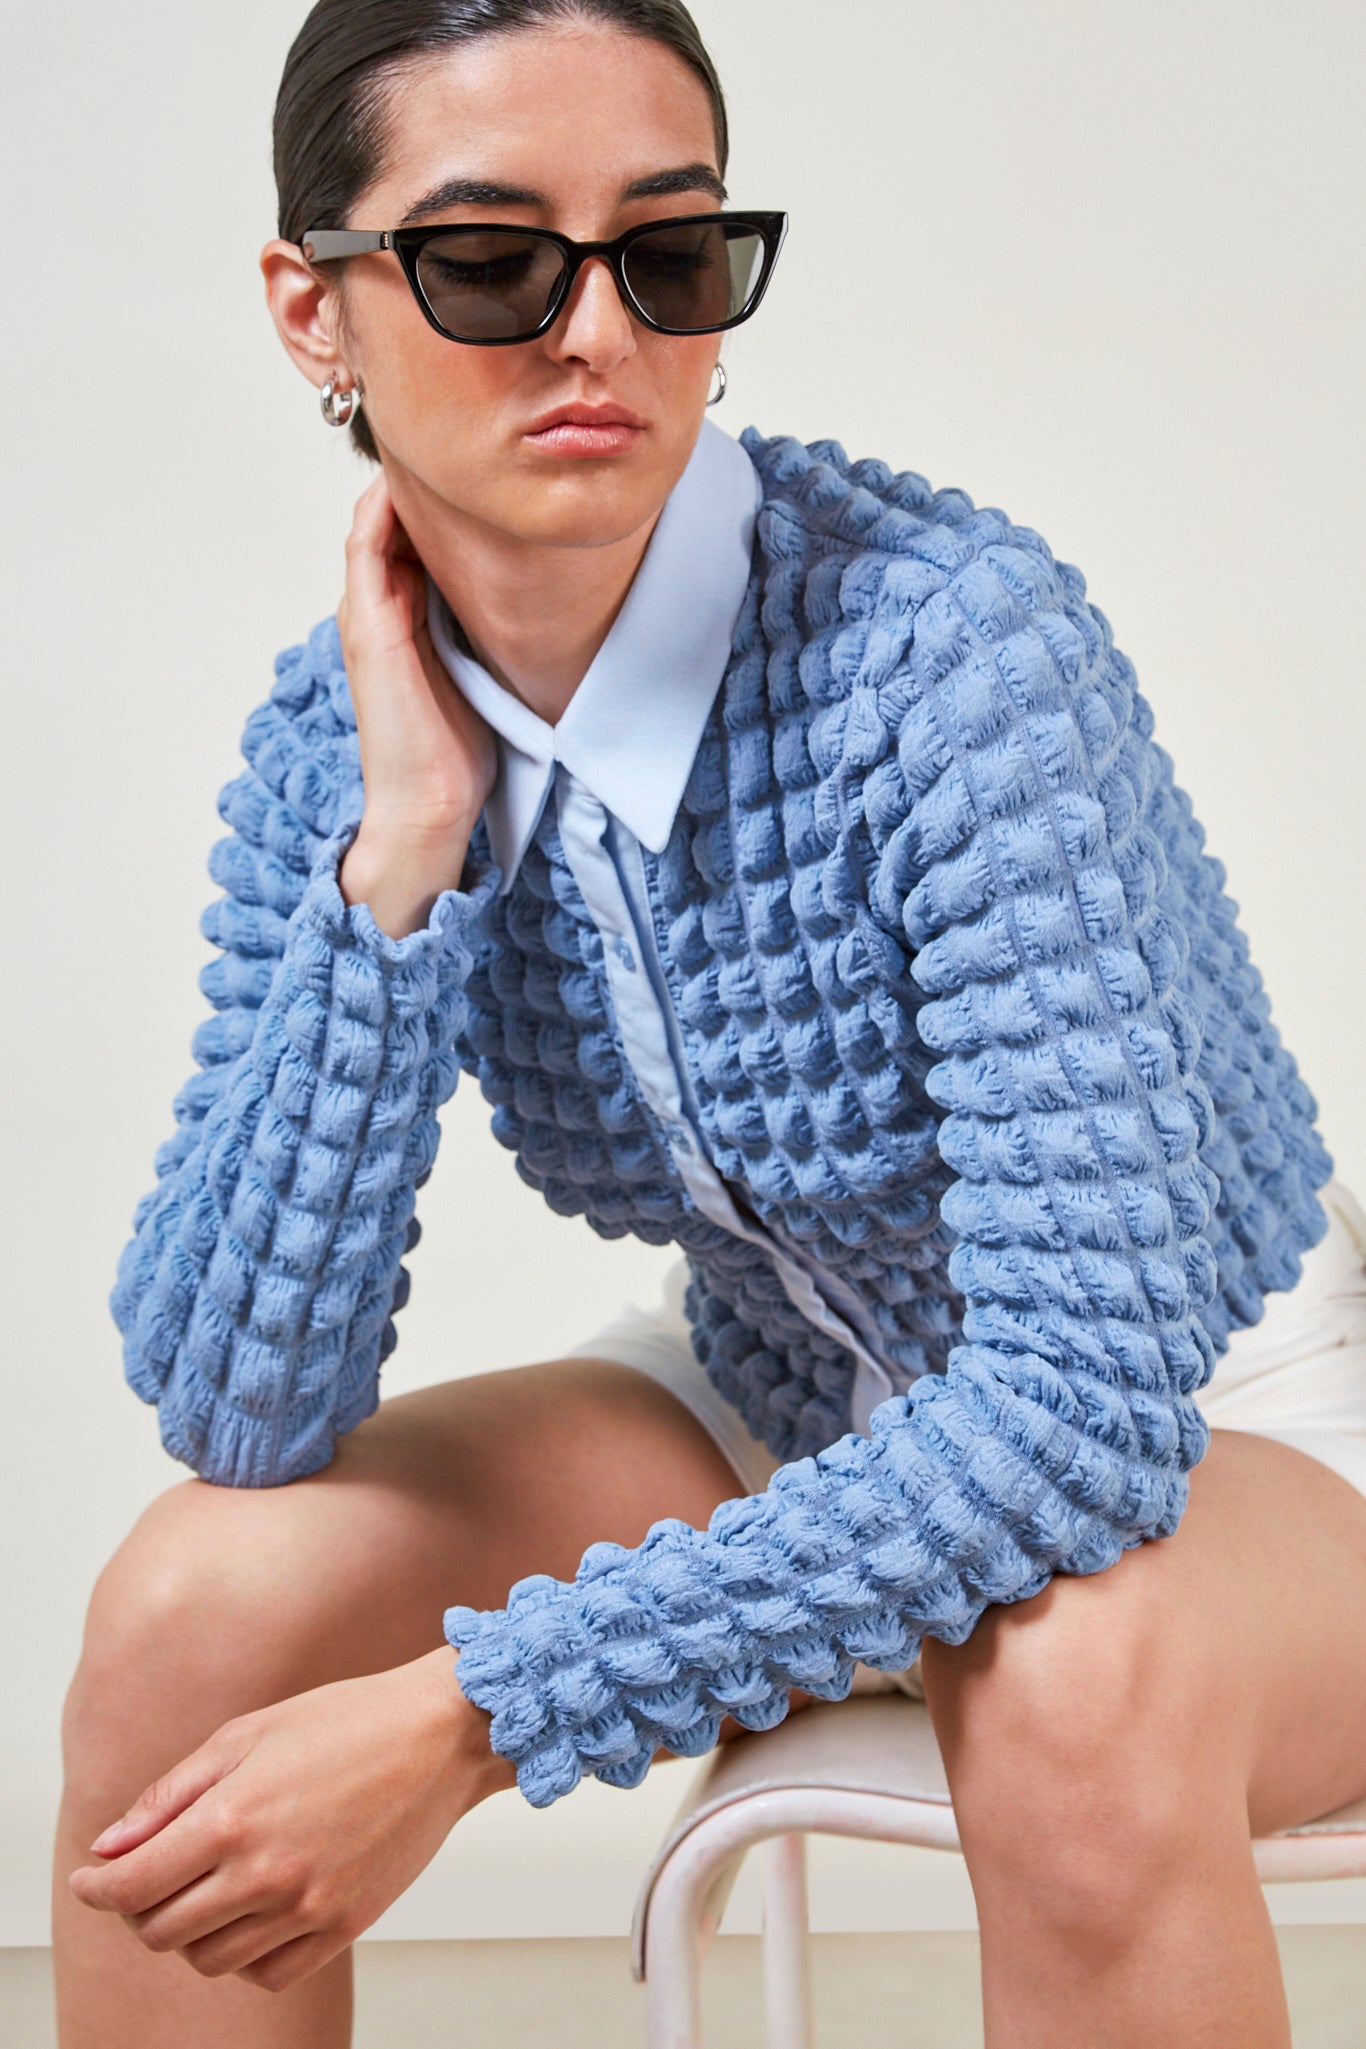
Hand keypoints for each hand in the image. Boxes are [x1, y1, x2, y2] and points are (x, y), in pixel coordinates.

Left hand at [68, 1648, 510, 1993]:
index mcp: (233, 1817)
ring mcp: (307, 1907)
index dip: (98, 1887)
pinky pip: (267, 1972)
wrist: (440, 1735)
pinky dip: (244, 1954)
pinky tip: (251, 1911)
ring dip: (189, 1932)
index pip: (133, 1886)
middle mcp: (265, 1873)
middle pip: (162, 1931)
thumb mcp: (247, 1733)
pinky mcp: (343, 1926)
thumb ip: (171, 1794)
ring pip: (210, 1959)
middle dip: (138, 1908)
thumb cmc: (344, 1719)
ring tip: (204, 1888)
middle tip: (147, 1876)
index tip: (91, 1878)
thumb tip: (111, 1848)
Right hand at [336, 467, 496, 853]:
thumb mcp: (480, 669)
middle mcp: (377, 609)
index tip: (479, 467)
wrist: (429, 805)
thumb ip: (485, 627)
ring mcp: (366, 616)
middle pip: (391, 521)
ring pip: (374, 524)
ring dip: (398, 483)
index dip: (440, 499)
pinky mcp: (368, 628)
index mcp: (402, 617)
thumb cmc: (456, 752)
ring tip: (432, 439)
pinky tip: (408, 481)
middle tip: (457, 437)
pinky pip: (366, 549)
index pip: (412, 536)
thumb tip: (533, 592)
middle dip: (420, 480)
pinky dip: (382, 510)